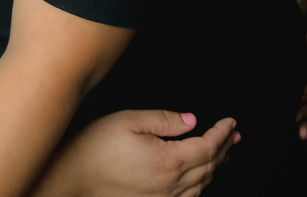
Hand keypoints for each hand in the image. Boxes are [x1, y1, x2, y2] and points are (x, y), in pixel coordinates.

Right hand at [33, 110, 236, 196]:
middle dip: (224, 148)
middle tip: (234, 136)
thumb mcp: (129, 120)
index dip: (222, 133)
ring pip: (202, 185)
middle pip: (209, 167)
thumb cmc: (95, 147)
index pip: (207, 146)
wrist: (72, 177)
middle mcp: (171, 185)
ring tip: (223, 155)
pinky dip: (201, 186)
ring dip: (216, 168)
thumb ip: (163, 119)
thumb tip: (191, 120)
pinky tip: (200, 179)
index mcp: (168, 160)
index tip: (230, 122)